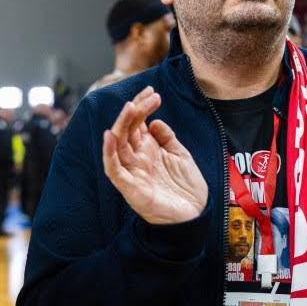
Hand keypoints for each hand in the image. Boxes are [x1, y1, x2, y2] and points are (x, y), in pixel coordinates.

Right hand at [102, 86, 207, 224]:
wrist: (197, 214)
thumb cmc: (188, 186)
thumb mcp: (180, 155)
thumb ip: (167, 138)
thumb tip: (154, 121)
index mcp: (149, 150)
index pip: (138, 123)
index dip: (142, 105)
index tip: (152, 91)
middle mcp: (138, 159)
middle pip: (128, 129)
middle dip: (136, 110)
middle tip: (150, 95)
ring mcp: (133, 172)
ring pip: (118, 145)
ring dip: (122, 124)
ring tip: (131, 106)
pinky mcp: (131, 188)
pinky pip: (114, 169)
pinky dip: (109, 153)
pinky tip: (110, 135)